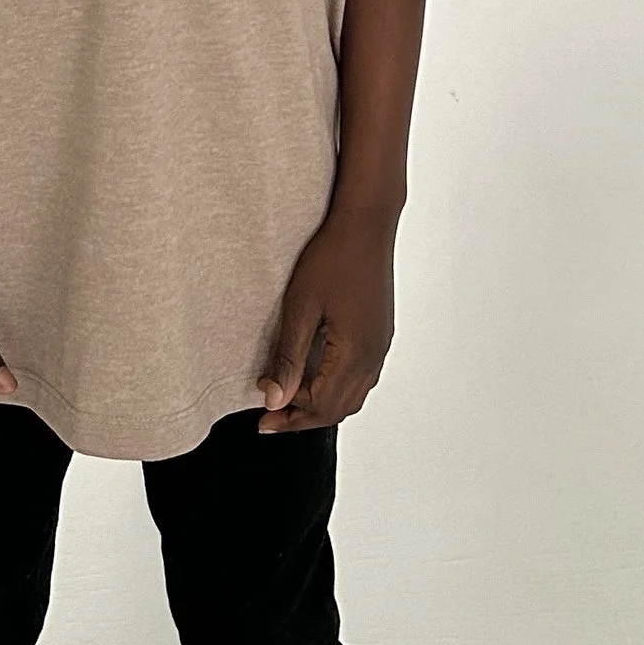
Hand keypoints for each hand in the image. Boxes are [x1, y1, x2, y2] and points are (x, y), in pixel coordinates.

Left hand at [257, 200, 399, 433]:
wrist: (366, 224)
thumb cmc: (332, 257)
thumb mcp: (300, 307)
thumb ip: (289, 357)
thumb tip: (275, 399)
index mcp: (354, 353)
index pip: (321, 406)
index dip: (289, 418)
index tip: (262, 420)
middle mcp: (373, 355)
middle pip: (339, 408)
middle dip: (304, 418)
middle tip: (271, 417)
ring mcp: (380, 345)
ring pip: (354, 396)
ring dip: (322, 405)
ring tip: (290, 402)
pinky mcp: (381, 334)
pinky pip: (362, 378)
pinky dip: (338, 390)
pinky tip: (317, 379)